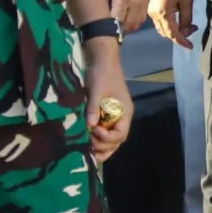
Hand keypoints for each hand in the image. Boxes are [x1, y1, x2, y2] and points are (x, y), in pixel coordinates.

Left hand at [84, 40, 132, 161]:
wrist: (100, 60)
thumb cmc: (102, 73)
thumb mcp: (97, 90)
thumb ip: (94, 108)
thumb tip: (90, 126)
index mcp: (125, 112)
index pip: (120, 134)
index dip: (107, 137)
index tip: (94, 130)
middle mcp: (121, 117)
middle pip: (117, 141)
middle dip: (104, 147)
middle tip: (88, 146)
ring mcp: (114, 117)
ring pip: (111, 139)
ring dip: (101, 147)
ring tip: (88, 152)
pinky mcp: (105, 114)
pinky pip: (104, 132)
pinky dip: (97, 139)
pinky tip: (86, 142)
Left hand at [104, 0, 149, 34]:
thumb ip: (101, 0)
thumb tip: (95, 14)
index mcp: (122, 0)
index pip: (115, 23)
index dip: (107, 29)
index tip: (100, 31)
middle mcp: (134, 5)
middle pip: (126, 27)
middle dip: (116, 31)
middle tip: (106, 29)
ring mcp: (142, 4)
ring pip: (135, 26)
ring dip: (125, 29)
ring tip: (116, 26)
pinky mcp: (147, 2)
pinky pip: (141, 20)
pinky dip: (133, 24)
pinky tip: (126, 20)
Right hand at [152, 0, 196, 45]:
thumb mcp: (187, 1)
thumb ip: (186, 19)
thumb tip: (186, 32)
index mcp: (163, 13)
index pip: (172, 34)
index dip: (182, 41)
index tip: (191, 46)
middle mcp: (155, 15)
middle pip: (167, 33)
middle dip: (180, 35)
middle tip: (193, 28)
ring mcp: (151, 12)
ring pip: (162, 29)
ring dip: (174, 31)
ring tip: (188, 25)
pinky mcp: (152, 9)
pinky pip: (160, 23)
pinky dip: (169, 26)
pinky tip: (178, 21)